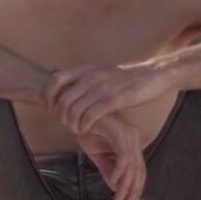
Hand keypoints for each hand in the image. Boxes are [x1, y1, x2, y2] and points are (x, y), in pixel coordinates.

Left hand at [44, 63, 174, 134]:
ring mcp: (102, 87)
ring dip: (72, 123)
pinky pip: (90, 115)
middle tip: (66, 124)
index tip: (50, 108)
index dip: (47, 95)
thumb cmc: (125, 79)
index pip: (55, 79)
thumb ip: (83, 79)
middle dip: (61, 116)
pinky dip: (84, 126)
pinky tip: (86, 129)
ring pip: (74, 110)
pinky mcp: (114, 99)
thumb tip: (64, 89)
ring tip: (76, 129)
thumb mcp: (100, 73)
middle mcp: (90, 76)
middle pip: (62, 99)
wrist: (152, 76)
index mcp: (85, 69)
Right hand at [73, 112, 147, 199]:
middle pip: (139, 170)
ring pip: (132, 166)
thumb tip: (116, 188)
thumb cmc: (85, 129)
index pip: (138, 170)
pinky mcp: (119, 132)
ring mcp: (129, 135)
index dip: (134, 189)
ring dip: (126, 185)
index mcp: (131, 143)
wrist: (73, 112)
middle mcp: (134, 139)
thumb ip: (108, 169)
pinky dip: (119, 171)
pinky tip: (113, 183)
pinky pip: (123, 156)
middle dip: (133, 191)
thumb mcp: (97, 154)